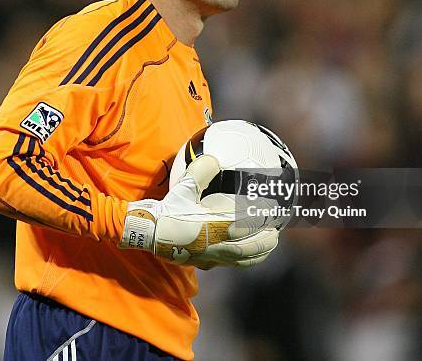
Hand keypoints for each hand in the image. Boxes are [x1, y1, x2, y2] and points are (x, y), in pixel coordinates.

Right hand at [119, 155, 278, 267]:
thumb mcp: (183, 188)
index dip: (260, 229)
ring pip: (237, 261)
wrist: (146, 232)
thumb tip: (213, 158)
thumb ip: (200, 172)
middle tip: (275, 236)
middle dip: (262, 245)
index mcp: (211, 229)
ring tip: (265, 249)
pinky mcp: (198, 263)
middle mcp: (212, 247)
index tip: (274, 222)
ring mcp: (206, 258)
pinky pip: (224, 264)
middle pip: (245, 251)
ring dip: (253, 256)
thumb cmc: (166, 210)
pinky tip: (238, 256)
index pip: (242, 232)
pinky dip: (237, 260)